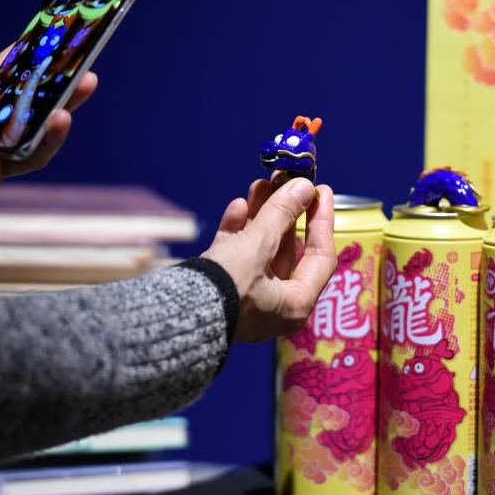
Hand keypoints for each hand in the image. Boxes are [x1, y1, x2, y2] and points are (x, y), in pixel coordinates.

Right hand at [203, 177, 336, 342]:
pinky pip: (237, 254)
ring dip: (262, 215)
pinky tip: (238, 205)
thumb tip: (302, 187)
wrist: (172, 314)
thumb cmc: (225, 288)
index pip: (321, 256)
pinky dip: (238, 229)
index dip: (322, 220)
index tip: (321, 190)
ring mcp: (248, 296)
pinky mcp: (223, 288)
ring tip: (260, 183)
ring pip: (262, 248)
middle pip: (288, 249)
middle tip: (285, 181)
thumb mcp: (257, 246)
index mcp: (295, 304)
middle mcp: (275, 303)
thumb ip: (282, 215)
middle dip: (285, 212)